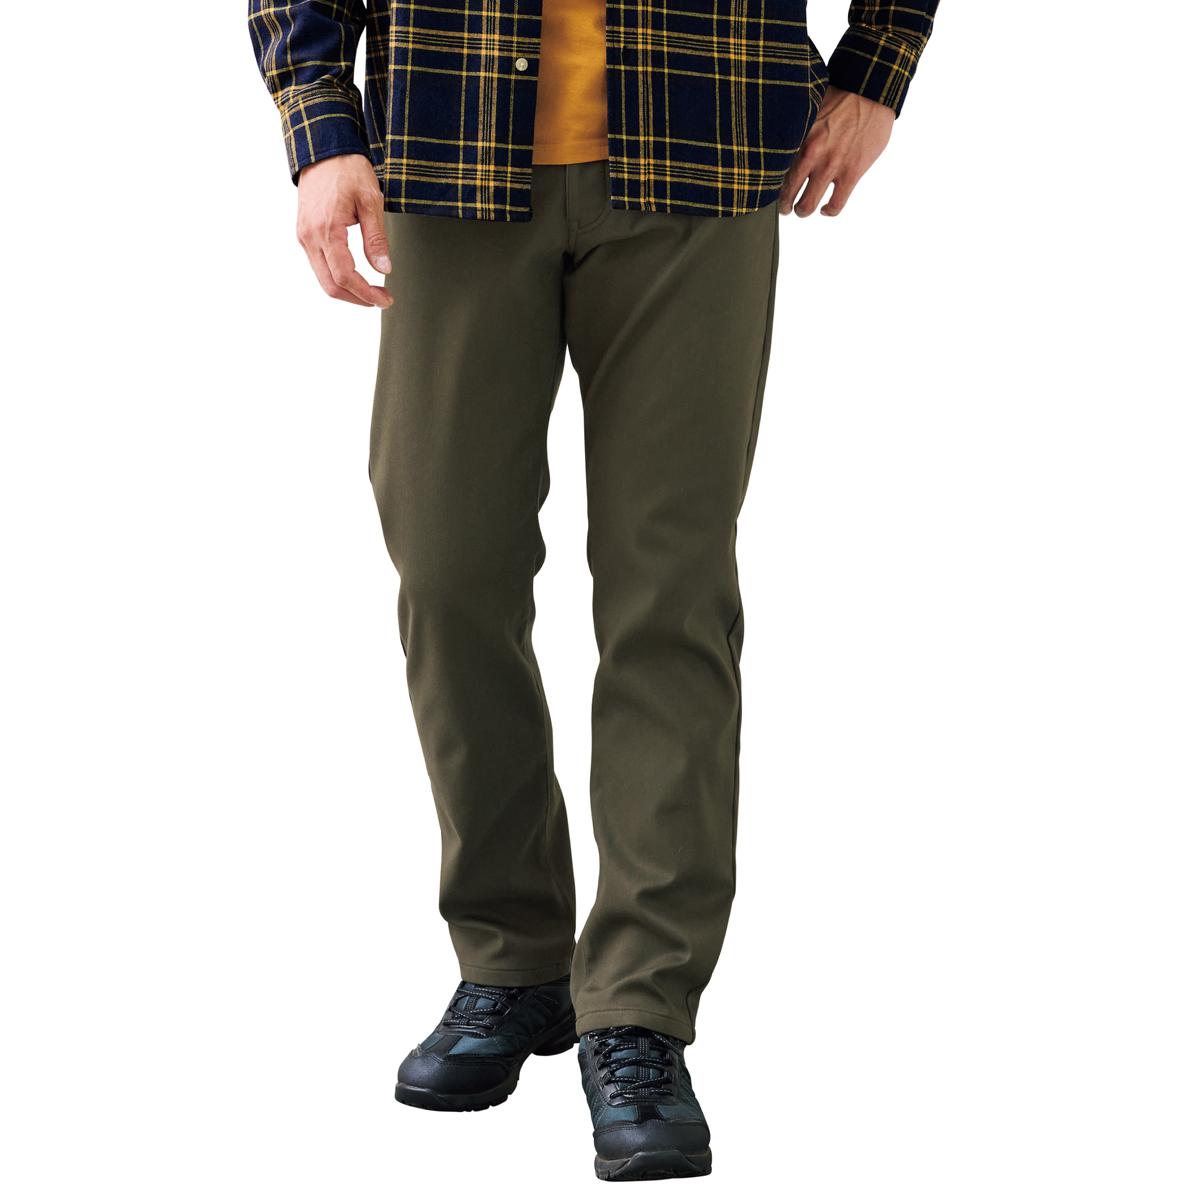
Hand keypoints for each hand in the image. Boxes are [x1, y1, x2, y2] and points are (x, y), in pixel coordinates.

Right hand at [297, 155, 392, 306]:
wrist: (324, 150)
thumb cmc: (347, 170)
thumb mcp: (370, 201)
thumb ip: (376, 238)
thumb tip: (384, 269)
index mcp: (326, 230)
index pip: (345, 277)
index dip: (366, 294)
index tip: (385, 299)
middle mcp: (309, 237)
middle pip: (331, 286)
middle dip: (357, 298)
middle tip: (381, 299)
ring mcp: (304, 237)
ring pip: (323, 279)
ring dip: (348, 291)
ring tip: (372, 290)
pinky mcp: (305, 234)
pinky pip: (319, 266)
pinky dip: (337, 277)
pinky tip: (356, 276)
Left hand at [778, 87, 895, 217]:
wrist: (872, 91)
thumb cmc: (840, 95)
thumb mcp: (810, 107)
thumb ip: (796, 128)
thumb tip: (780, 136)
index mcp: (799, 138)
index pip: (775, 171)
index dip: (770, 184)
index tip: (770, 188)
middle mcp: (812, 155)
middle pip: (787, 194)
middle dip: (784, 204)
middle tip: (785, 206)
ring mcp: (832, 167)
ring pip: (808, 205)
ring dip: (802, 211)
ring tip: (802, 209)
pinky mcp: (851, 173)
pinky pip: (836, 205)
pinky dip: (829, 211)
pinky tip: (826, 209)